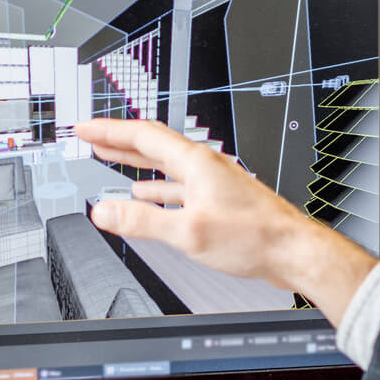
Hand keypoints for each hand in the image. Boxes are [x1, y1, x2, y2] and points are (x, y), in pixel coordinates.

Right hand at [75, 117, 376, 320]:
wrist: (292, 251)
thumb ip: (141, 222)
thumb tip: (104, 212)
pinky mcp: (218, 202)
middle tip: (93, 138)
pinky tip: (147, 198)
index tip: (86, 128)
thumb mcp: (187, 232)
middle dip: (119, 142)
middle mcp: (205, 167)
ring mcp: (212, 183)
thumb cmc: (254, 236)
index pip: (143, 136)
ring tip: (112, 161)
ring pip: (165, 166)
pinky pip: (178, 187)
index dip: (110, 131)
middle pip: (153, 146)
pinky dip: (157, 189)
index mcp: (196, 163)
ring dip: (136, 164)